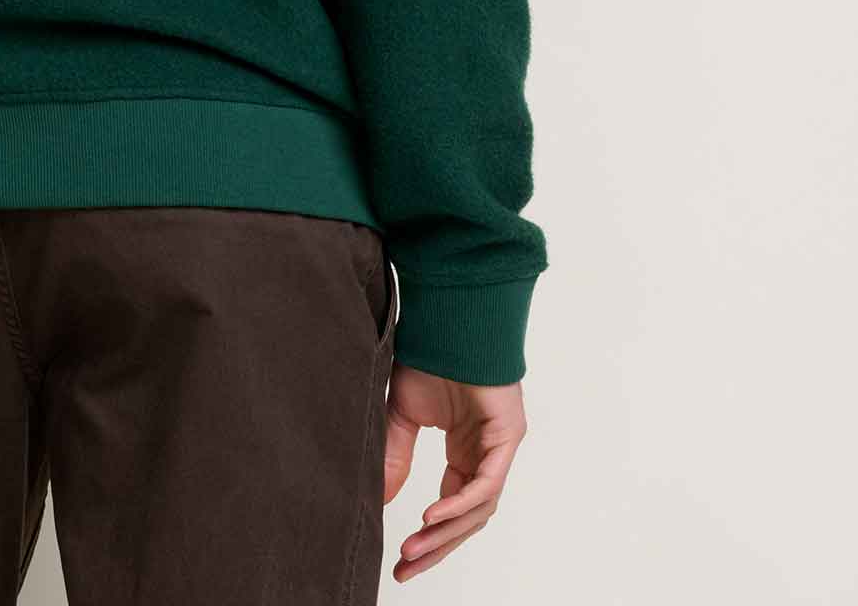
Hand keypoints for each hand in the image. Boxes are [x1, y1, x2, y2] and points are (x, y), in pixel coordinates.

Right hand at [382, 366, 528, 581]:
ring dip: (444, 532)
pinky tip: (432, 518)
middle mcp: (484, 455)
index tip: (401, 559)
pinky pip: (486, 484)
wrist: (447, 318)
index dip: (429, 536)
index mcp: (464, 452)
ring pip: (477, 508)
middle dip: (436, 547)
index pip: (451, 507)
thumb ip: (395, 455)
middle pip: (466, 518)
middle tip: (406, 569)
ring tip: (414, 547)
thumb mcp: (401, 414)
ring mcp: (499, 447)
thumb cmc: (429, 355)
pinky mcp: (507, 437)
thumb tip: (380, 500)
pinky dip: (459, 504)